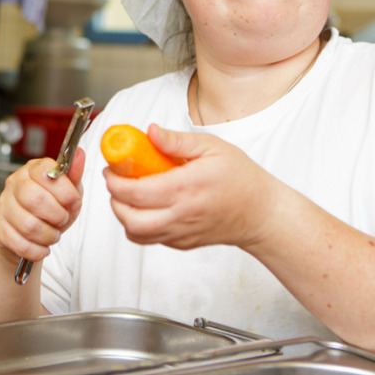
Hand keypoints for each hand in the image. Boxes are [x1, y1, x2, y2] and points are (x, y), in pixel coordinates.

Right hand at [0, 148, 85, 264]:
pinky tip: (42, 246)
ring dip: (48, 235)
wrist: (30, 233)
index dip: (64, 191)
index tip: (73, 201)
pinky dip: (37, 250)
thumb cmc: (50, 208)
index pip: (46, 173)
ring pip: (28, 224)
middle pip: (35, 199)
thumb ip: (74, 175)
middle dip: (56, 215)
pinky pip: (20, 243)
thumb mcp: (68, 190)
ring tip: (53, 234)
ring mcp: (4, 205)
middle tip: (62, 219)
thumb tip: (80, 154)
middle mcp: (15, 184)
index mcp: (33, 169)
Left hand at [102, 124, 282, 251]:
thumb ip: (177, 141)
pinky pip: (150, 239)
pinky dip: (139, 225)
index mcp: (186, 188)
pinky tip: (147, 206)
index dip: (115, 180)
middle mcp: (181, 214)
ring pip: (135, 233)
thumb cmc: (241, 179)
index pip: (136, 191)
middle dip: (114, 199)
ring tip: (129, 194)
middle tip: (116, 181)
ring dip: (124, 214)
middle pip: (129, 218)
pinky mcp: (182, 243)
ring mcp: (180, 232)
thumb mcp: (212, 147)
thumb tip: (149, 132)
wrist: (261, 213)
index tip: (113, 167)